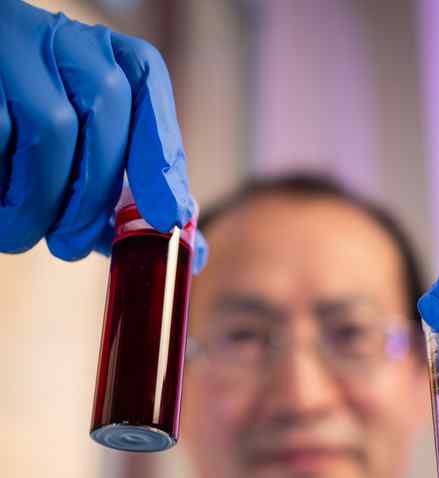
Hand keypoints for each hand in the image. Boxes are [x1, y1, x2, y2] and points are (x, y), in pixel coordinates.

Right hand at [0, 0, 203, 269]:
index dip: (161, 151)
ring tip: (22, 233)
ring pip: (51, 128)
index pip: (146, 79)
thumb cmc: (23, 145)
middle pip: (104, 109)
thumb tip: (194, 254)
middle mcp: (62, 38)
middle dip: (92, 196)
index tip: (170, 216)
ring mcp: (14, 46)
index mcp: (101, 56)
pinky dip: (3, 190)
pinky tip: (0, 210)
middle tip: (70, 246)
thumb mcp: (80, 160)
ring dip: (40, 203)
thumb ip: (125, 203)